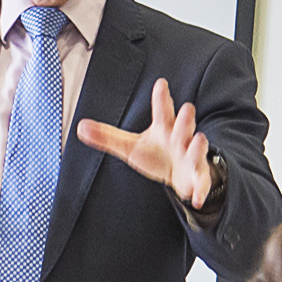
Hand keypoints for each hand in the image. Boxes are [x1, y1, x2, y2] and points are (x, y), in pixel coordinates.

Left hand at [77, 77, 216, 210]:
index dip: (161, 98)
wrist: (179, 175)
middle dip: (185, 119)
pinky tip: (196, 198)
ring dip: (197, 146)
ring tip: (198, 139)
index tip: (161, 84)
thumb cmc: (156, 154)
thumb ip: (107, 137)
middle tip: (187, 108)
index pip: (162, 111)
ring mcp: (191, 157)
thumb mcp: (130, 146)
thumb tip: (80, 127)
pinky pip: (201, 182)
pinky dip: (200, 190)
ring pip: (196, 149)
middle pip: (183, 127)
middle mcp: (180, 139)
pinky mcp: (197, 176)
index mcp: (164, 129)